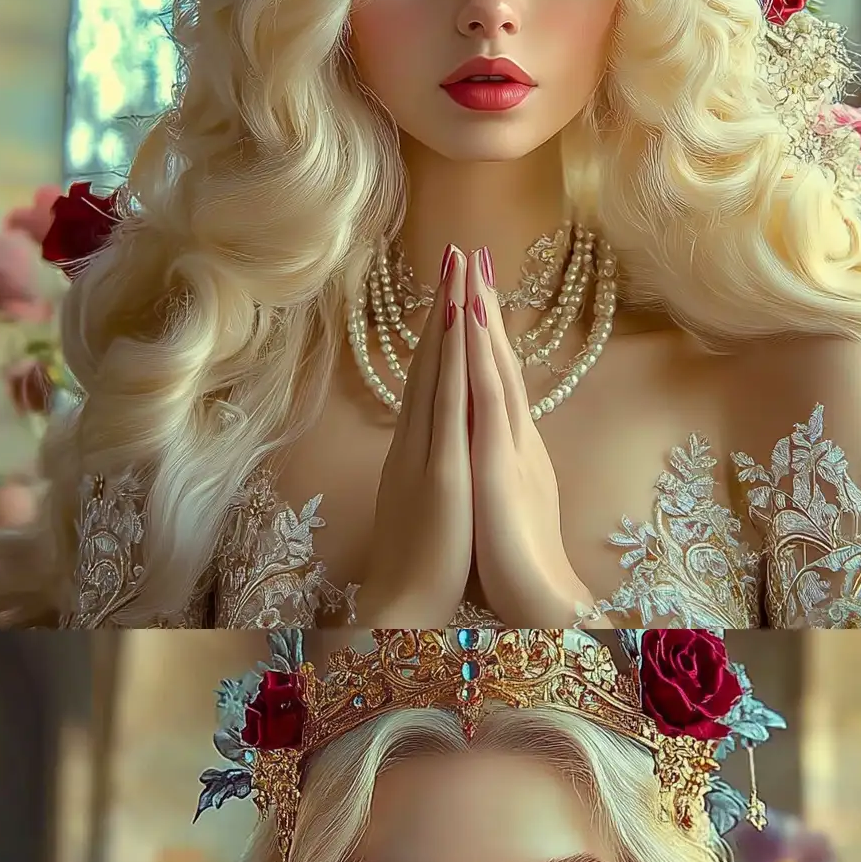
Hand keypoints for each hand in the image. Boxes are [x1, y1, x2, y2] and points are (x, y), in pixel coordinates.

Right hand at [359, 244, 472, 625]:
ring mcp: (425, 451)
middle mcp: (414, 441)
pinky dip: (452, 359)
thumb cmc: (416, 570)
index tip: (449, 290)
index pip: (427, 380)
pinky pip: (447, 403)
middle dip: (442, 305)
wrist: (401, 608)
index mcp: (415, 452)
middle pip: (428, 362)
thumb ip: (427, 477)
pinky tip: (459, 325)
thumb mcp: (423, 510)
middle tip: (452, 252)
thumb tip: (435, 459)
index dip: (437, 333)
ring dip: (447, 315)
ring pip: (436, 370)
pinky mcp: (441, 468)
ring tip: (458, 266)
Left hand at [464, 250, 598, 628]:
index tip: (469, 292)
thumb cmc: (509, 564)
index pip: (490, 379)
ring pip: (493, 367)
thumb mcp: (492, 504)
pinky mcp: (498, 462)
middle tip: (472, 254)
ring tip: (470, 269)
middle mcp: (510, 436)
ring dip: (481, 317)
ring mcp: (507, 445)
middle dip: (482, 306)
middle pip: (494, 360)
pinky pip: (488, 399)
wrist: (534, 600)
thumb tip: (477, 458)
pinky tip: (471, 326)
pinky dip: (479, 358)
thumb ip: (489, 474)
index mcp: (503, 447)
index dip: (480, 336)